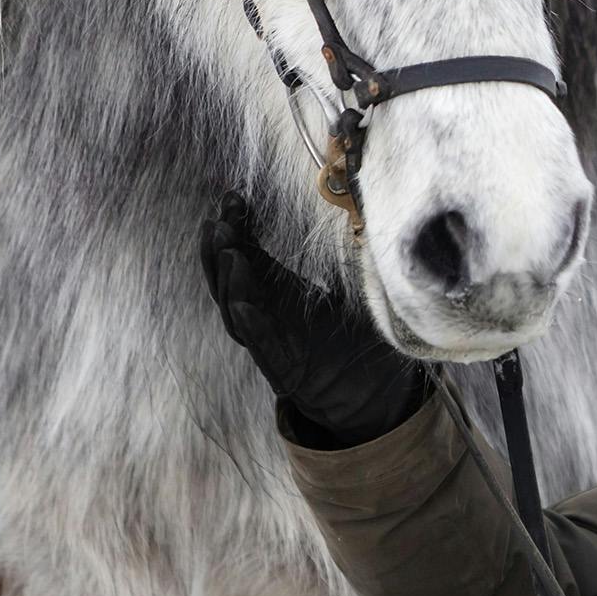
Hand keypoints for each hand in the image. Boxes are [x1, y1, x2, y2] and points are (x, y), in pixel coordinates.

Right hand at [198, 191, 428, 447]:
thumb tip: (356, 208)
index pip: (249, 259)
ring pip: (240, 315)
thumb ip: (345, 258)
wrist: (377, 397)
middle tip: (218, 220)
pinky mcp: (287, 375)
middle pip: (232, 284)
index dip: (237, 230)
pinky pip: (264, 350)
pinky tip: (243, 306)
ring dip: (231, 283)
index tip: (232, 198)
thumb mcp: (351, 291)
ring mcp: (275, 348)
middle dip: (221, 251)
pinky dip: (252, 328)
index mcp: (280, 297)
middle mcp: (269, 320)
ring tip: (228, 251)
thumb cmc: (359, 341)